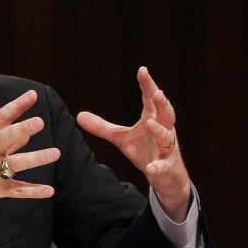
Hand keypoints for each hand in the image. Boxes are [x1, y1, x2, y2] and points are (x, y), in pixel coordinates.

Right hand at [0, 90, 59, 215]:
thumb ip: (8, 142)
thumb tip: (26, 134)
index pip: (1, 117)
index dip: (17, 105)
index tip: (32, 95)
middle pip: (4, 138)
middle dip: (21, 129)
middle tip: (39, 122)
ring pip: (13, 163)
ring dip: (35, 158)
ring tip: (54, 153)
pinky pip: (16, 189)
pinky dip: (33, 190)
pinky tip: (48, 189)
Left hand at [76, 67, 191, 220]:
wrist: (166, 178)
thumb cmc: (146, 151)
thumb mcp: (122, 139)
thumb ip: (103, 127)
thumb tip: (78, 116)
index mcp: (152, 119)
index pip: (150, 100)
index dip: (147, 85)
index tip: (142, 70)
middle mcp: (164, 130)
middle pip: (166, 114)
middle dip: (162, 103)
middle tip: (157, 92)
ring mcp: (168, 149)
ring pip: (166, 137)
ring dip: (159, 131)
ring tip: (148, 124)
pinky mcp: (168, 167)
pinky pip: (163, 166)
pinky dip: (157, 167)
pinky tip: (151, 168)